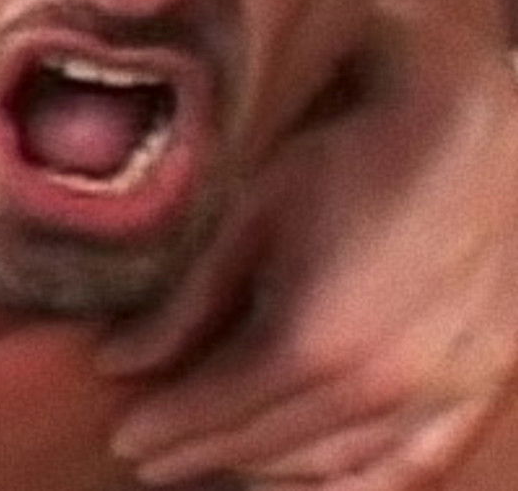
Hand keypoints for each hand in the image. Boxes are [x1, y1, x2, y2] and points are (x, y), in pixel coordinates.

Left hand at [100, 14, 517, 490]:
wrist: (472, 134)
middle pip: (262, 445)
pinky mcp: (472, 390)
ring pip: (327, 468)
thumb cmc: (356, 159)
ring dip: (262, 473)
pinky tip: (313, 484)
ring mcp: (430, 398)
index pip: (215, 412)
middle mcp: (370, 389)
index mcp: (310, 341)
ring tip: (216, 464)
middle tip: (153, 454)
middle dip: (197, 453)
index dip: (164, 427)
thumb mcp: (256, 214)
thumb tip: (118, 358)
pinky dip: (348, 485)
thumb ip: (188, 299)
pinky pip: (405, 470)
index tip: (125, 434)